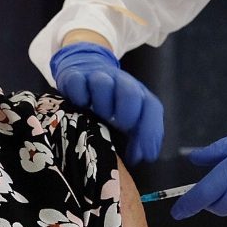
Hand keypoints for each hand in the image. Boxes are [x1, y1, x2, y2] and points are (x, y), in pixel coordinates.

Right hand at [50, 42, 163, 163]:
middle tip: (120, 126)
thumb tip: (139, 157)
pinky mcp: (75, 76)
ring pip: (102, 84)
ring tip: (97, 116)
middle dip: (127, 112)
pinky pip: (77, 82)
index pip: (151, 107)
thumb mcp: (127, 118)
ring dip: (102, 104)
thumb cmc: (110, 100)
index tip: (146, 153)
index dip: (151, 131)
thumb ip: (137, 139)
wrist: (87, 68)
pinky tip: (80, 105)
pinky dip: (79, 95)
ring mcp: (97, 77)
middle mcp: (120, 82)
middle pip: (130, 92)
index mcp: (137, 94)